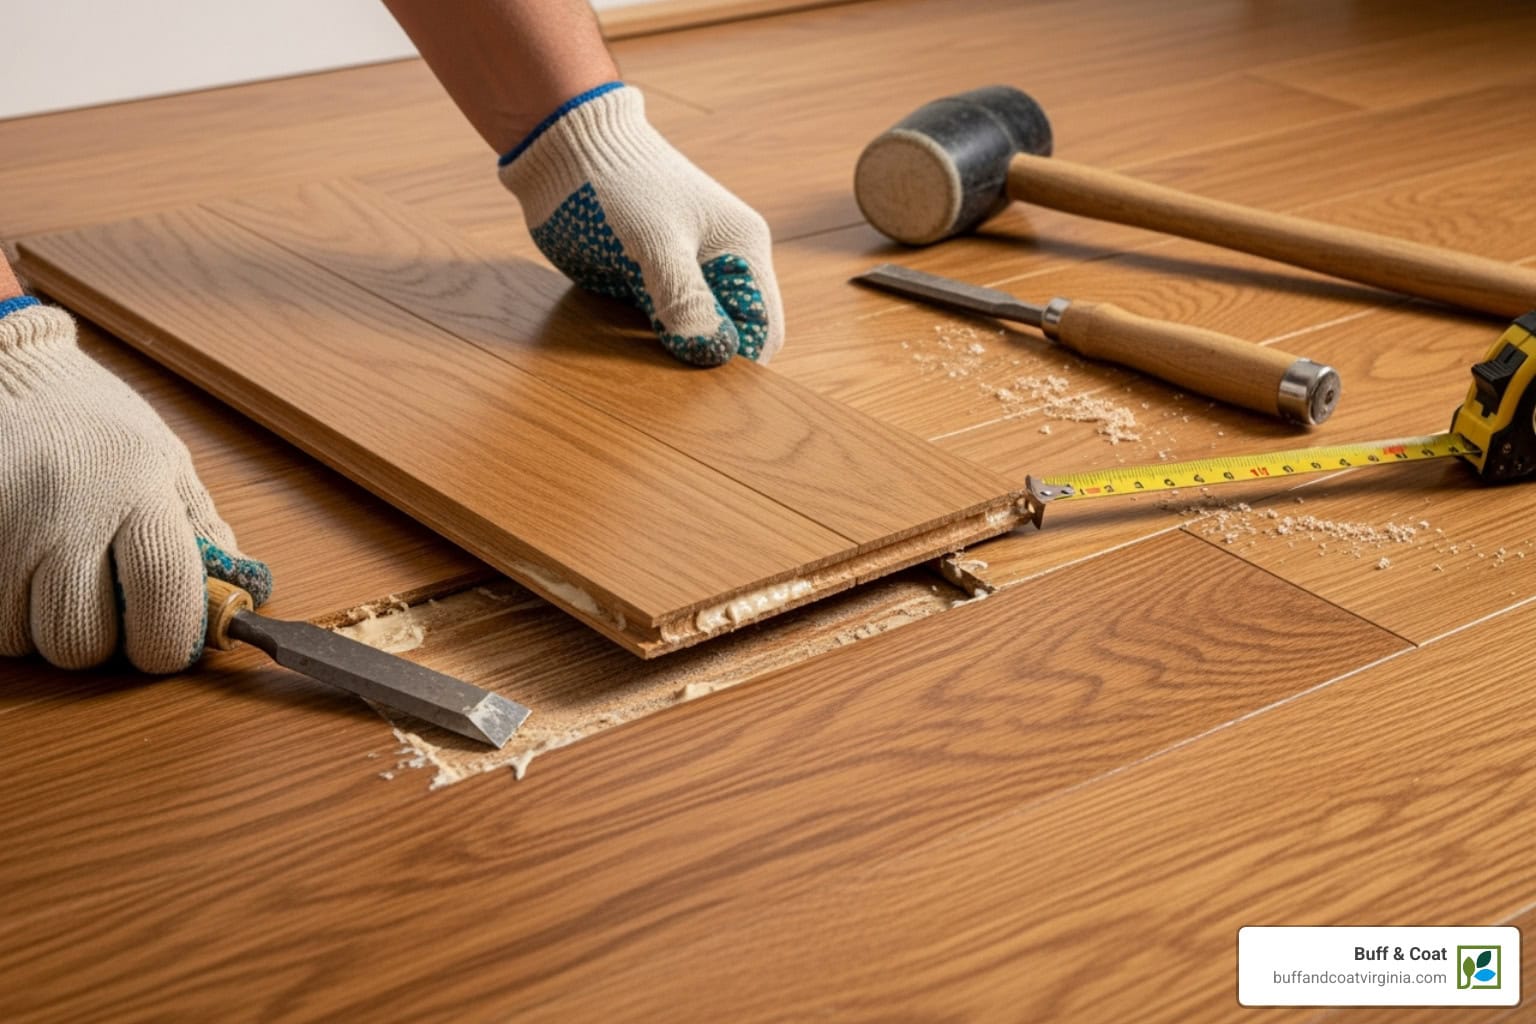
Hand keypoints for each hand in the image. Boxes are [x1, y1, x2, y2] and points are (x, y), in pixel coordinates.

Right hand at [0, 303, 271, 672]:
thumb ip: (200, 532)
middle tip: (105, 610)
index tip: (167, 643)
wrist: (6, 375)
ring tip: (57, 583)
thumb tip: (239, 598)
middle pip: (81, 639)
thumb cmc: (95, 425)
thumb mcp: (165, 463)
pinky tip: (22, 578)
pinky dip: (8, 615)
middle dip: (100, 642)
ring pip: (25, 639)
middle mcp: (67, 510)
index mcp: (138, 489)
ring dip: (45, 630)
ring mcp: (4, 525)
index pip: (163, 594)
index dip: (168, 642)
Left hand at [499, 83, 783, 366]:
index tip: (699, 378)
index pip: (763, 328)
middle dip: (703, 359)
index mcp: (741, 251)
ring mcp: (683, 274)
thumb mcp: (655, 247)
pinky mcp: (648, 281)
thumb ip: (687, 301)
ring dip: (672, 352)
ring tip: (641, 352)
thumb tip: (717, 353)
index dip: (738, 360)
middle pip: (729, 336)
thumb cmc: (617, 187)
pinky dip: (646, 339)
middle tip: (666, 374)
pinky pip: (659, 324)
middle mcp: (719, 266)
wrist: (563, 151)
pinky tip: (624, 340)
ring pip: (692, 334)